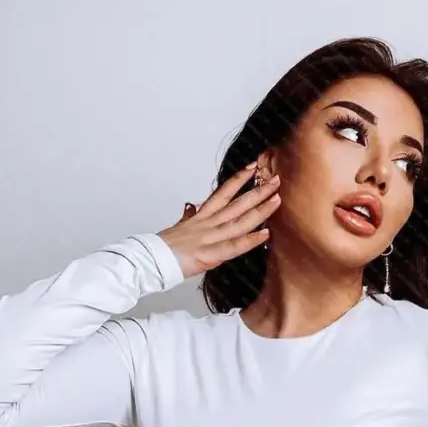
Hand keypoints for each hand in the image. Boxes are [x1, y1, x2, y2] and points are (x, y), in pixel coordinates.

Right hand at [157, 163, 280, 278]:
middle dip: (257, 191)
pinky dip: (250, 240)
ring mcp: (210, 237)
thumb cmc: (164, 247)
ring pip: (239, 221)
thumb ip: (188, 217)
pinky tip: (265, 234)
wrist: (151, 259)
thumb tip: (190, 207)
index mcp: (201, 217)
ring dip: (260, 210)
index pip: (223, 193)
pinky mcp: (210, 254)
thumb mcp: (178, 226)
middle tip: (276, 180)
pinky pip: (234, 246)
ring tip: (276, 200)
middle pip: (237, 203)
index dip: (238, 179)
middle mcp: (208, 223)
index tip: (252, 167)